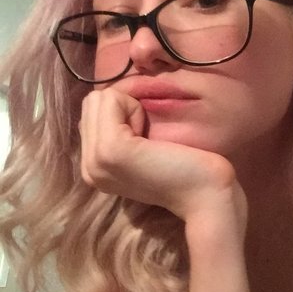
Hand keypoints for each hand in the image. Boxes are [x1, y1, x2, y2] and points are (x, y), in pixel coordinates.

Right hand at [80, 88, 247, 247]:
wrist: (204, 194)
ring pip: (99, 99)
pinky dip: (135, 109)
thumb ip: (117, 131)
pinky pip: (112, 100)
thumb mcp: (140, 151)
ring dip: (129, 108)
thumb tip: (108, 97)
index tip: (146, 141)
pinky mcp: (110, 149)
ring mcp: (96, 159)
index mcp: (92, 168)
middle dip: (123, 108)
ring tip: (149, 140)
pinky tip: (151, 139)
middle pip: (91, 103)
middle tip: (148, 139)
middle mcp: (87, 167)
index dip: (122, 114)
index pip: (90, 113)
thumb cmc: (184, 169)